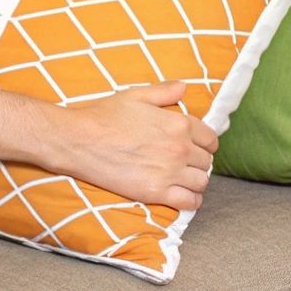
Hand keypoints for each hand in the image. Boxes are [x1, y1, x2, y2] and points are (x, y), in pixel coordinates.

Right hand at [45, 81, 218, 210]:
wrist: (80, 140)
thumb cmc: (105, 115)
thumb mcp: (136, 96)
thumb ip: (164, 92)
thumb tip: (185, 87)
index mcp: (179, 124)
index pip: (210, 139)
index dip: (205, 143)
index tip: (197, 146)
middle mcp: (180, 149)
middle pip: (206, 161)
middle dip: (198, 161)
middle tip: (185, 163)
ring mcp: (170, 172)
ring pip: (201, 182)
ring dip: (196, 181)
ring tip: (184, 179)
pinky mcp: (156, 192)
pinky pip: (189, 202)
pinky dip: (191, 201)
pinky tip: (183, 195)